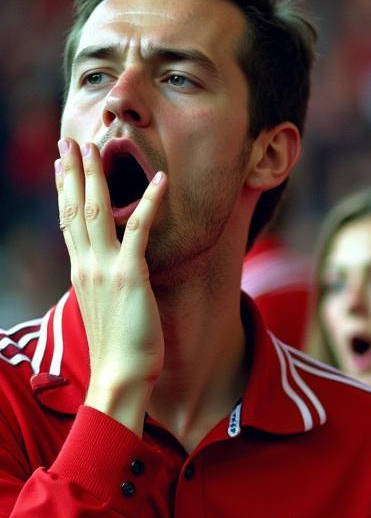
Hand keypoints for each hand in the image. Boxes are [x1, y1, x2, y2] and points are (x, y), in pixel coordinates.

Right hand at [56, 138, 167, 435]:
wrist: (119, 375)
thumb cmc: (119, 348)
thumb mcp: (106, 309)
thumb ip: (104, 286)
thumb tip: (108, 276)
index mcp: (80, 271)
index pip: (68, 222)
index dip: (65, 191)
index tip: (61, 166)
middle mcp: (86, 265)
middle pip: (74, 209)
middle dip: (71, 172)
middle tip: (69, 142)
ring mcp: (105, 268)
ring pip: (97, 211)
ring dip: (95, 176)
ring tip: (95, 147)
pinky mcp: (129, 275)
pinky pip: (140, 230)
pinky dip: (150, 202)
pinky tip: (162, 179)